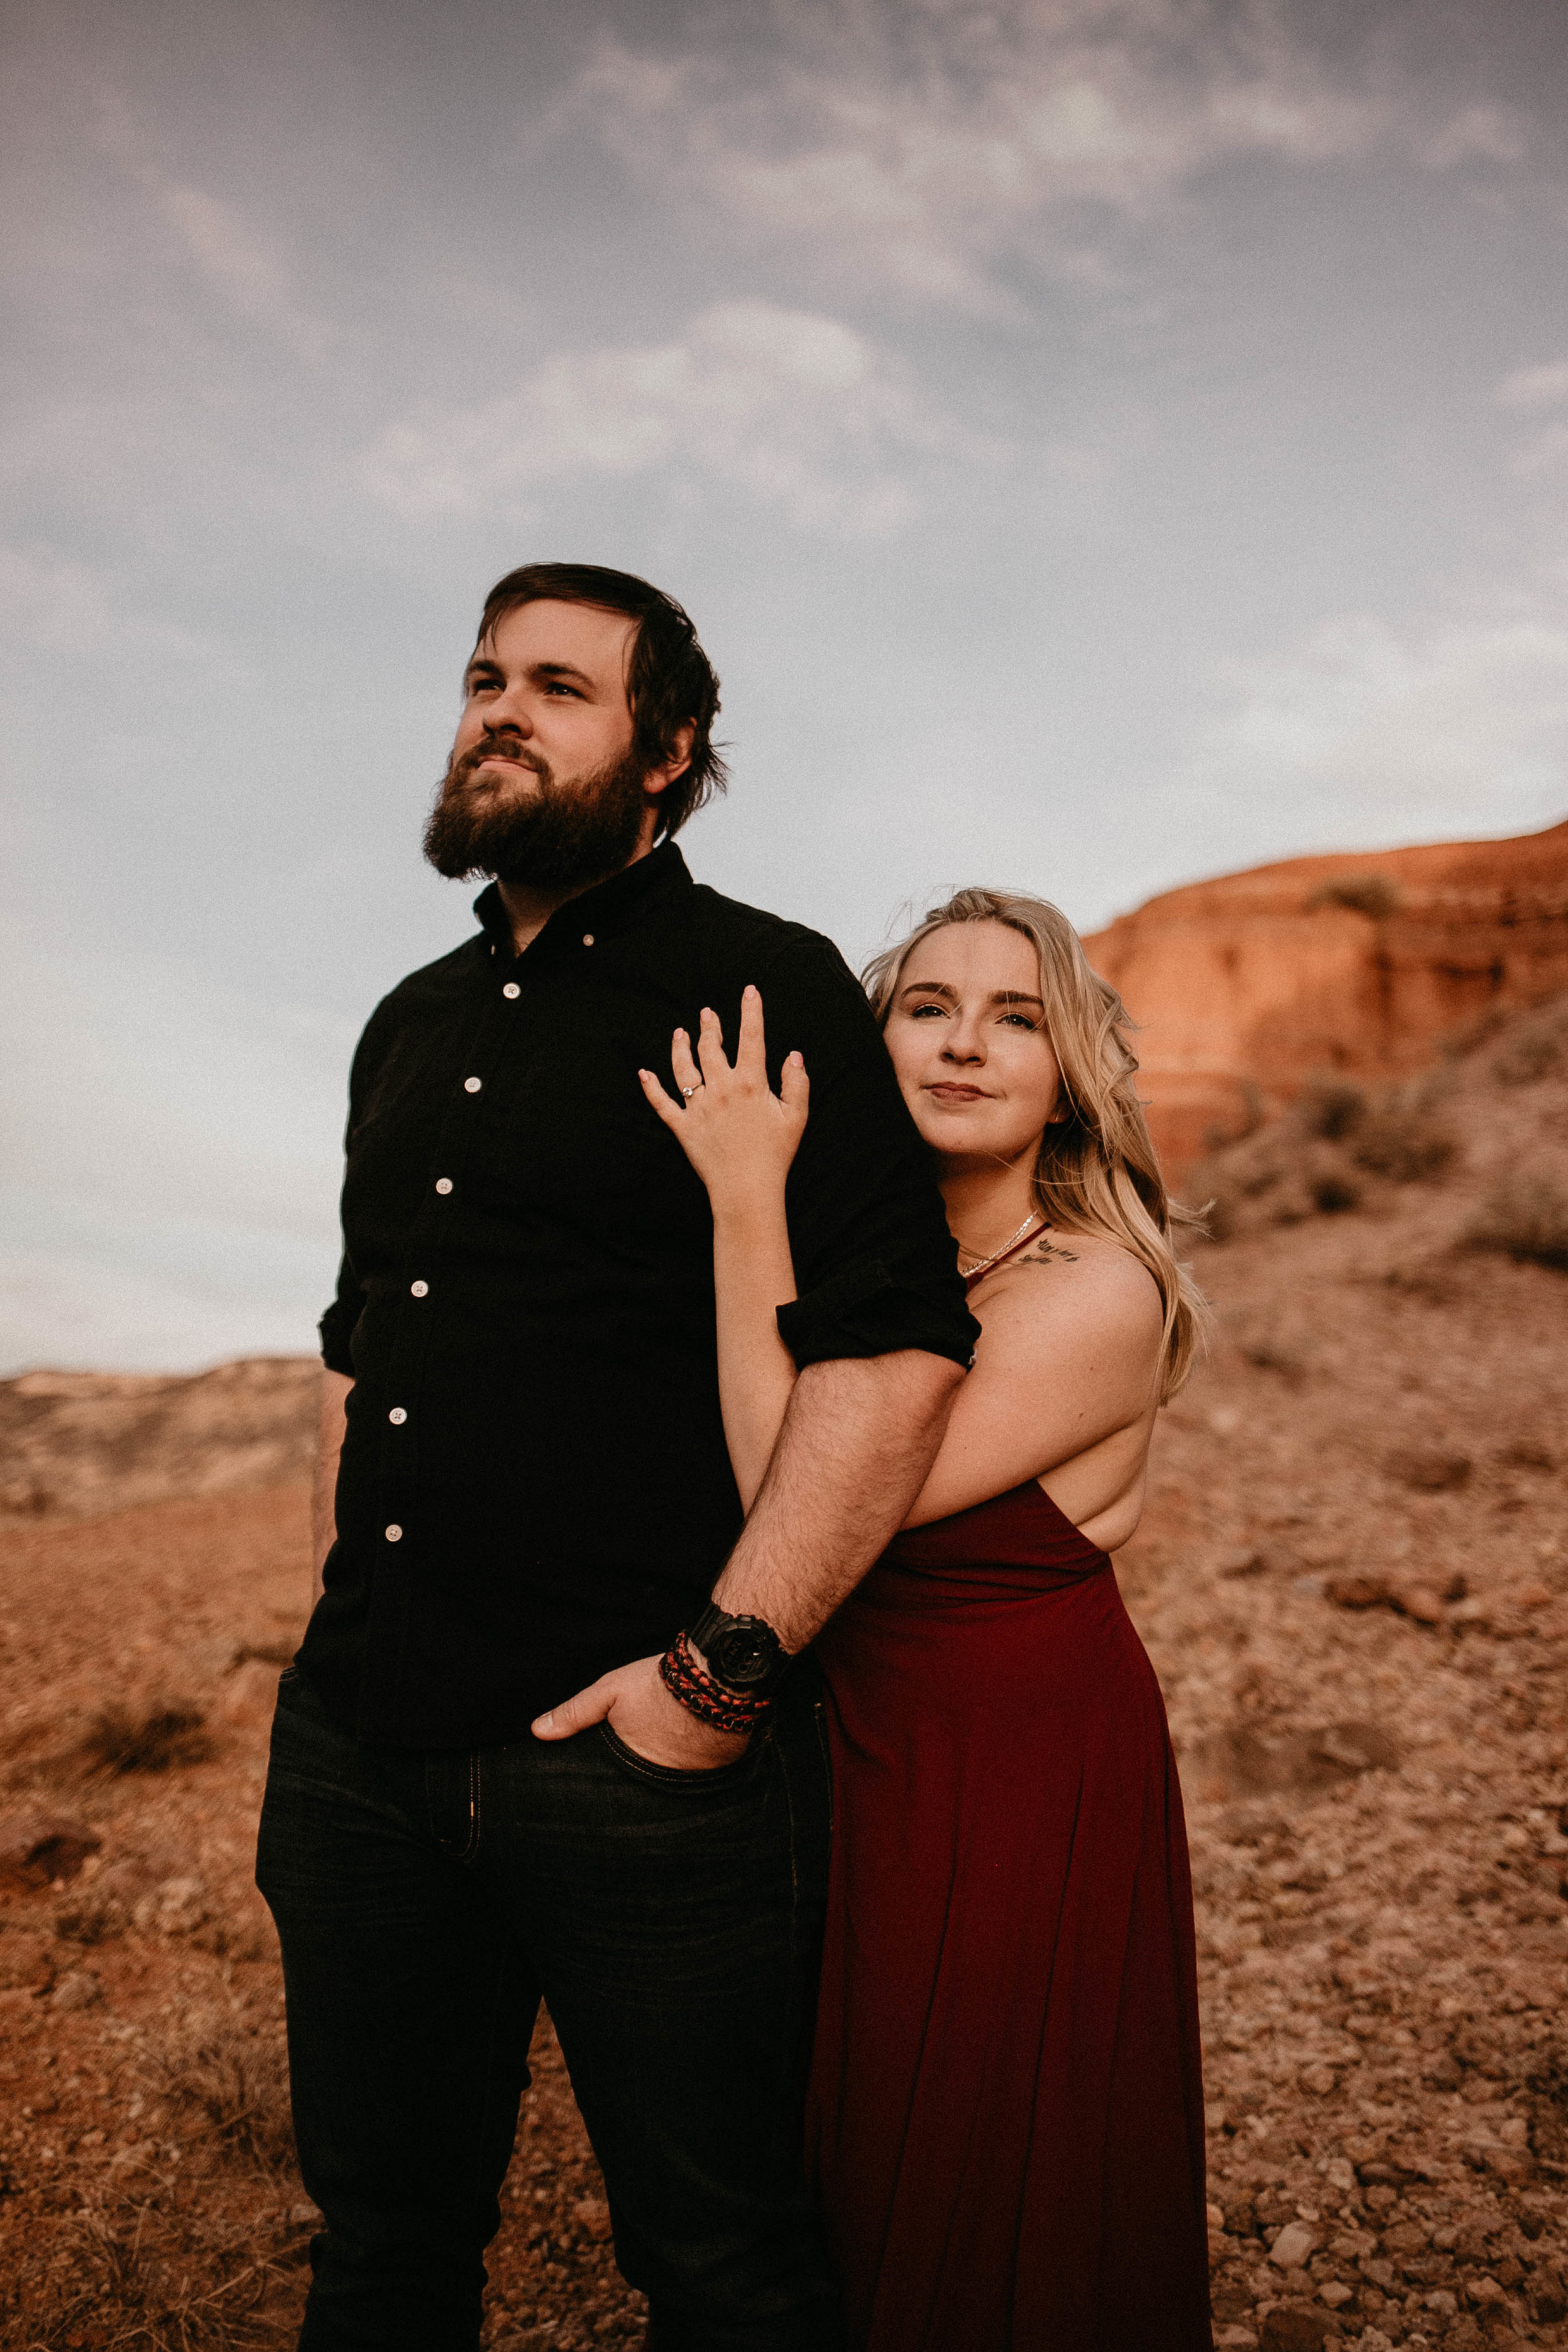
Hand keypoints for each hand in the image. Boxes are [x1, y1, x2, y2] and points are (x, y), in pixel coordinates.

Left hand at [531, 1653, 749, 1768]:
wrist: (715, 1675)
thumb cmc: (657, 1683)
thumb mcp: (609, 1692)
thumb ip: (575, 1713)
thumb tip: (537, 1731)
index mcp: (631, 1763)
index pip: (614, 1782)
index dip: (612, 1777)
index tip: (607, 1771)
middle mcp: (661, 1777)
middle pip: (645, 1783)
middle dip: (640, 1775)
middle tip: (639, 1759)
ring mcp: (693, 1775)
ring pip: (675, 1777)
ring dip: (671, 1767)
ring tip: (667, 1752)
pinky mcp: (720, 1765)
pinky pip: (704, 1769)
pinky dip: (698, 1760)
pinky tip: (695, 1745)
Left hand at [639, 987, 808, 1205]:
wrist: (747, 1189)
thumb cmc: (775, 1155)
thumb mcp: (796, 1117)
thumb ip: (797, 1083)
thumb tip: (794, 1055)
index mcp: (751, 1083)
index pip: (751, 1038)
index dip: (751, 1012)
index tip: (749, 992)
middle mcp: (721, 1089)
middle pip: (711, 1048)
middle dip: (710, 1026)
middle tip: (708, 1013)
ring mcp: (698, 1107)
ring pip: (683, 1068)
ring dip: (680, 1047)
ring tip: (679, 1032)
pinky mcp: (682, 1127)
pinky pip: (662, 1103)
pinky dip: (651, 1088)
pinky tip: (643, 1074)